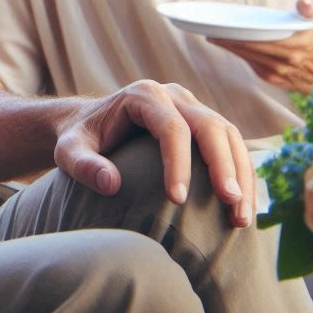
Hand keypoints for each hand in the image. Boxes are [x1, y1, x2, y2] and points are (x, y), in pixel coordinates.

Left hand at [53, 80, 252, 226]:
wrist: (90, 125)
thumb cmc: (80, 139)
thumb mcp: (69, 151)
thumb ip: (83, 165)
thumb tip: (111, 184)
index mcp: (143, 95)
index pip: (170, 126)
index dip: (178, 163)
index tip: (178, 200)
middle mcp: (173, 95)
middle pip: (209, 126)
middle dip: (223, 166)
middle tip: (231, 205)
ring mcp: (192, 107)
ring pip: (228, 135)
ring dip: (241, 174)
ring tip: (242, 217)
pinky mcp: (202, 123)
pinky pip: (230, 145)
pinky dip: (241, 174)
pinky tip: (243, 206)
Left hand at [208, 0, 312, 94]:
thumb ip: (312, 8)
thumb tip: (302, 2)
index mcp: (297, 45)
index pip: (259, 40)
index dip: (236, 36)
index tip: (218, 29)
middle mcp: (286, 61)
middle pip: (248, 50)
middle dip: (227, 41)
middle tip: (208, 31)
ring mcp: (280, 73)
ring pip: (248, 59)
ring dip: (230, 49)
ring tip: (214, 37)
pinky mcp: (276, 81)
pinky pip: (253, 66)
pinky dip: (241, 56)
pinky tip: (230, 46)